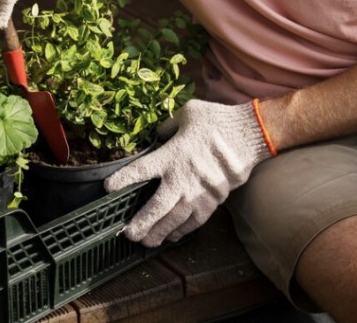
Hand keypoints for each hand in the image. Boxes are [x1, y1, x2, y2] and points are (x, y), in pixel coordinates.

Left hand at [105, 100, 272, 246]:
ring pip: (173, 220)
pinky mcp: (212, 201)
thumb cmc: (217, 122)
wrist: (248, 136)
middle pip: (154, 207)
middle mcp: (181, 179)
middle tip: (128, 234)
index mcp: (171, 155)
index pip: (139, 171)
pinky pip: (193, 222)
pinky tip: (172, 236)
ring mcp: (197, 193)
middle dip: (139, 224)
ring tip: (146, 242)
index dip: (122, 181)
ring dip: (158, 233)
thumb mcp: (188, 113)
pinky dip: (181, 231)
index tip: (108, 188)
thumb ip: (168, 127)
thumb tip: (158, 134)